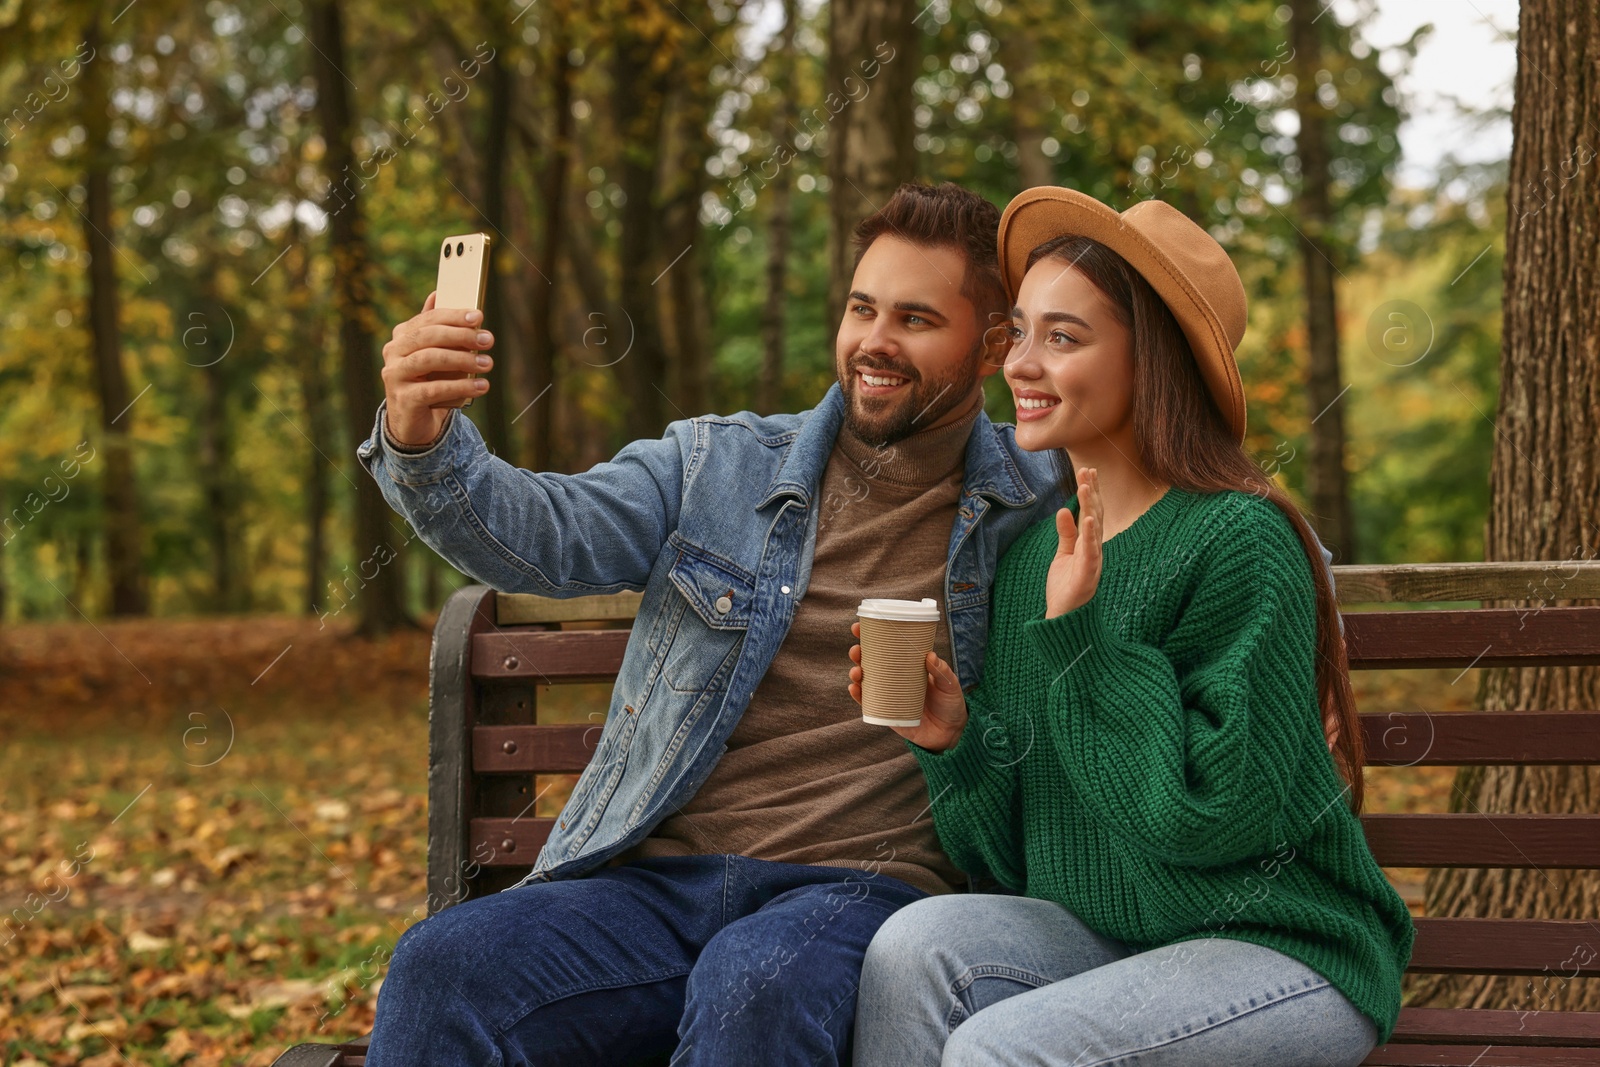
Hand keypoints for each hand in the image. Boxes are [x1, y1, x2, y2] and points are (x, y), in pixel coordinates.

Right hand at [380, 291, 494, 445]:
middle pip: (428, 337)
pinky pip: (434, 389)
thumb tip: (437, 294)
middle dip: (460, 335)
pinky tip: (482, 386)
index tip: (478, 317)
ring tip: (488, 364)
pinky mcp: (403, 399)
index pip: (428, 319)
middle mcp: (393, 352)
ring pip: (429, 360)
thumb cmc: (428, 382)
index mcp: (402, 336)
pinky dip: (460, 387)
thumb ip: (436, 328)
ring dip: (462, 360)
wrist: (413, 422)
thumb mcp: (433, 354)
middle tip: (488, 340)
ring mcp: (394, 375)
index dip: (454, 316)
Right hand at [847, 621, 967, 751]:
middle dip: (858, 653)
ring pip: (866, 681)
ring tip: (857, 671)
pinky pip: (869, 703)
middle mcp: (895, 678)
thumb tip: (930, 655)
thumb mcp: (950, 684)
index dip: (871, 636)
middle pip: (871, 662)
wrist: (951, 733)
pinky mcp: (887, 713)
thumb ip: (942, 671)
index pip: (887, 647)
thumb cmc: (950, 703)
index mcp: (908, 665)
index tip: (859, 627)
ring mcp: (889, 695)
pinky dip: (859, 696)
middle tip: (856, 650)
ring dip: (856, 674)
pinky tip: (854, 689)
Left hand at [1046, 466, 1103, 617]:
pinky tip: (1088, 519)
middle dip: (1092, 493)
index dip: (1090, 493)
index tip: (1087, 472)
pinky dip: (1090, 535)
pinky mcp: (1087, 574)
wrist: (1064, 617)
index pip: (1091, 513)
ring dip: (1091, 507)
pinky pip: (1091, 552)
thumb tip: (1064, 509)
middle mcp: (1094, 549)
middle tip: (1088, 470)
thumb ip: (1066, 534)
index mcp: (1089, 544)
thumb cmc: (1066, 586)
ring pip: (1095, 530)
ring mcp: (1093, 561)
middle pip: (1096, 516)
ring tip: (1086, 487)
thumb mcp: (1063, 554)